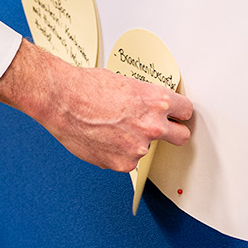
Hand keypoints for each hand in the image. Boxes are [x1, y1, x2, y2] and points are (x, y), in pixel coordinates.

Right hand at [0, 40, 193, 171]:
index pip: (186, 112)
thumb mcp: (126, 83)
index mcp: (157, 101)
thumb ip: (144, 100)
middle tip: (159, 129)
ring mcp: (138, 147)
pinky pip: (127, 161)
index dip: (179, 114)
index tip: (176, 117)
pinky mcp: (122, 164)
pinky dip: (117, 153)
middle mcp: (152, 125)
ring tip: (111, 129)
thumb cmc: (87, 86)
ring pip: (146, 149)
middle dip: (173, 133)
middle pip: (182, 137)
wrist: (62, 100)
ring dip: (134, 143)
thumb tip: (150, 108)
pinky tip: (102, 139)